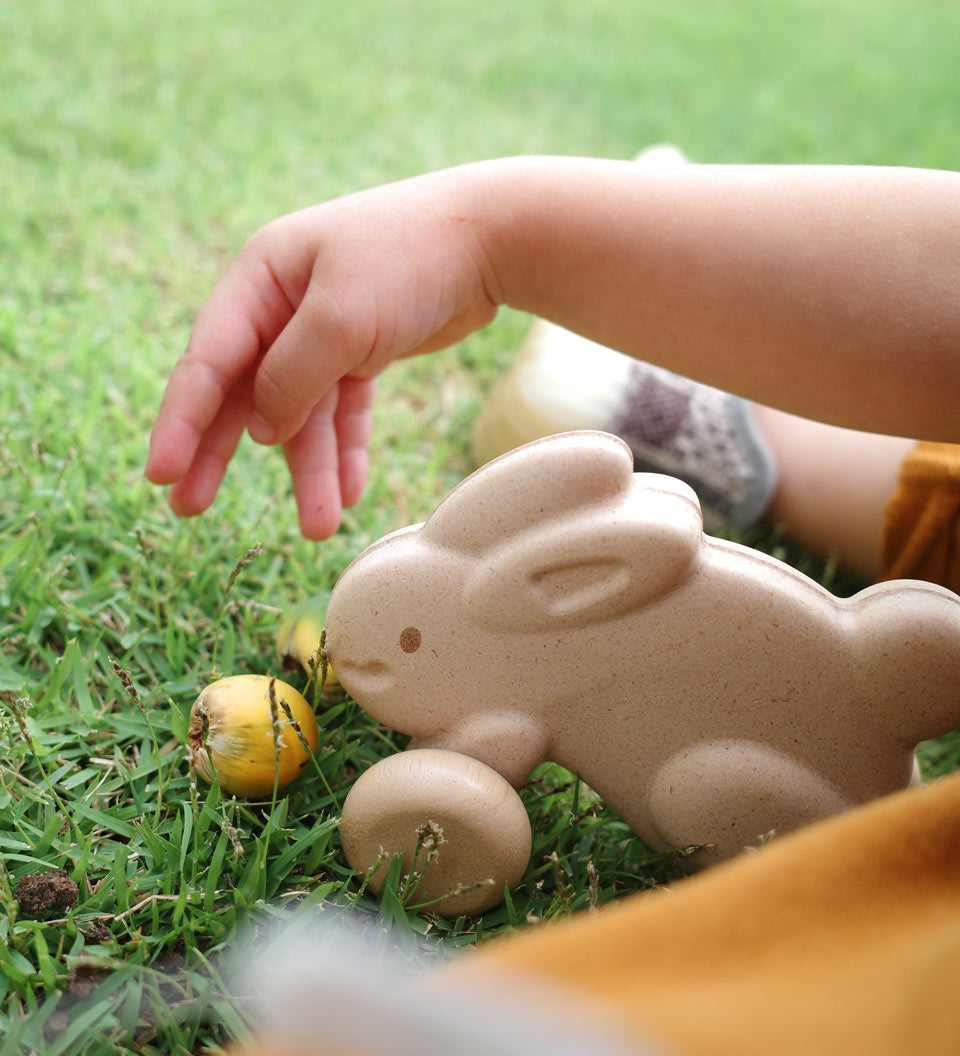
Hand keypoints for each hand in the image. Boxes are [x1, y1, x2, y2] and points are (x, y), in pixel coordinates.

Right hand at [145, 167, 498, 538]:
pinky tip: (351, 493)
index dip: (180, 422)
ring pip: (302, 413)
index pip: (207, 360)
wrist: (491, 239)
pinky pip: (343, 410)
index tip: (161, 474)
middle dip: (221, 453)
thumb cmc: (408, 260)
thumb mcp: (339, 321)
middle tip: (189, 510)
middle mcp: (282, 305)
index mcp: (260, 280)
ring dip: (309, 470)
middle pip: (242, 392)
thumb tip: (260, 432)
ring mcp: (322, 330)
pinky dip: (346, 449)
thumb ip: (291, 379)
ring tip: (320, 528)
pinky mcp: (362, 351)